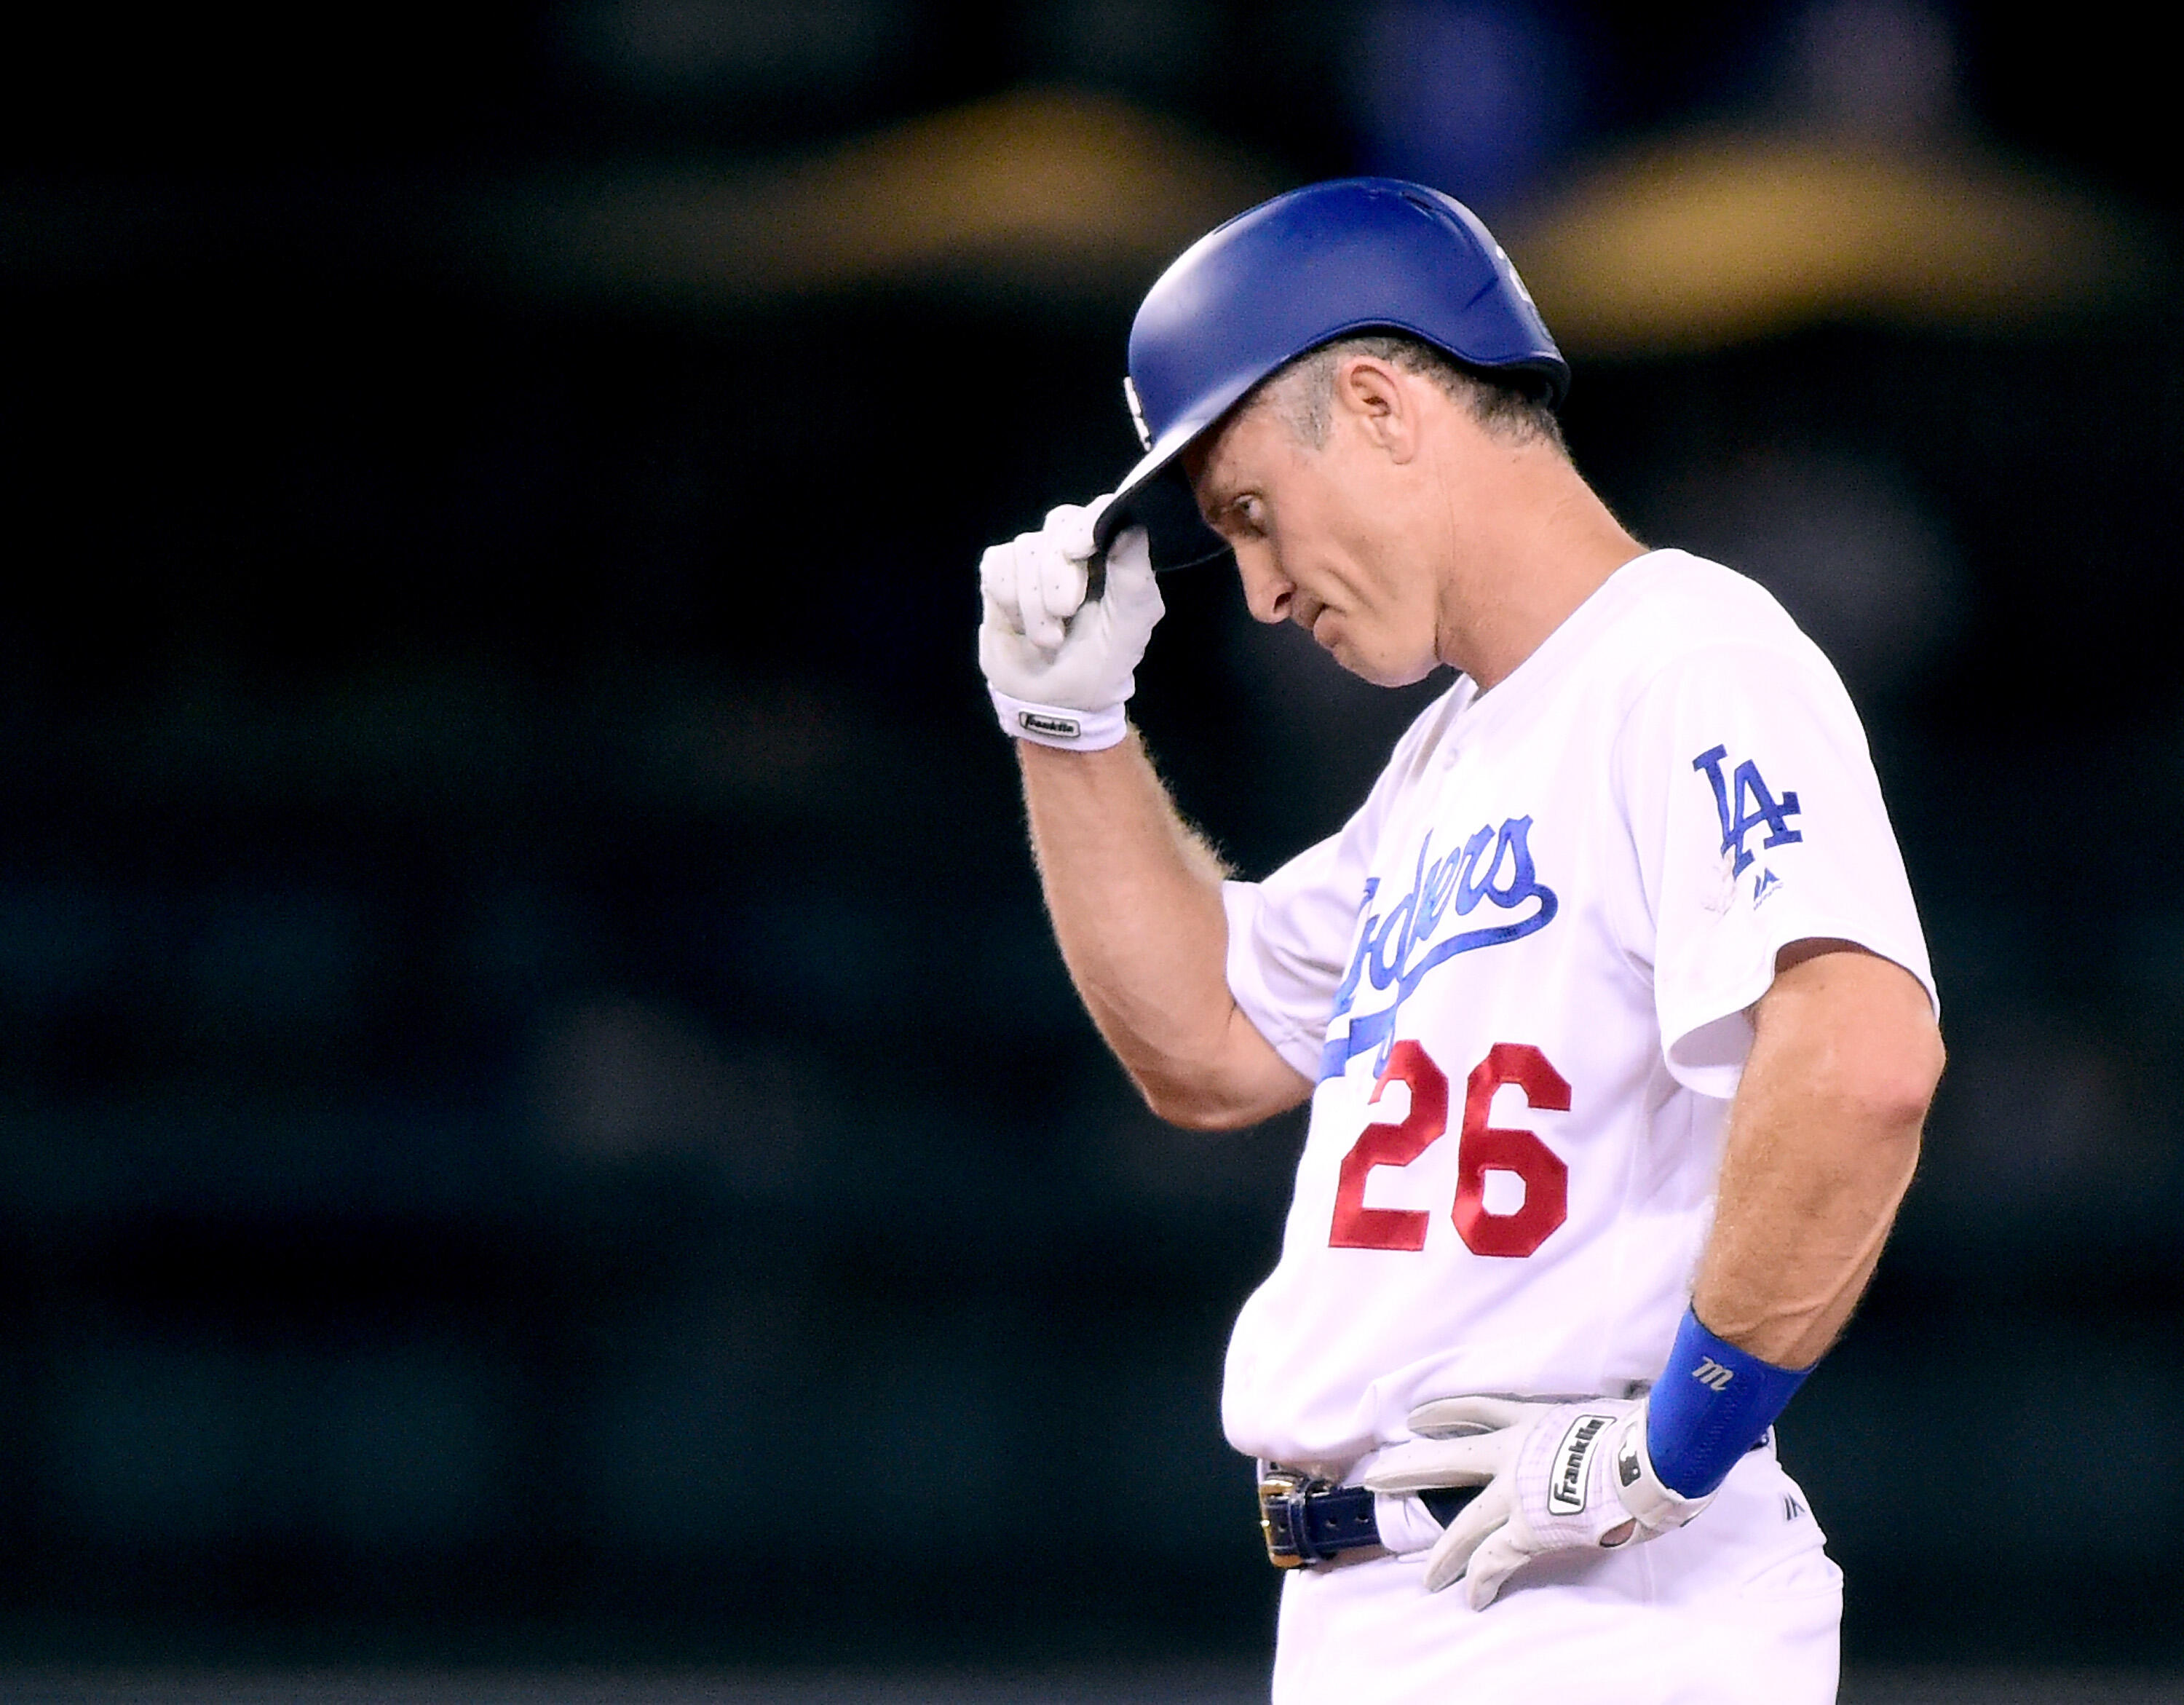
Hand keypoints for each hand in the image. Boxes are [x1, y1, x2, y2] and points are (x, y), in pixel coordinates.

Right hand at [978, 497, 1161, 749]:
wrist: (1053, 700)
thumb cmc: (1101, 662)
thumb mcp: (1128, 627)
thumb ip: (1134, 577)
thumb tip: (1132, 525)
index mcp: (1111, 552)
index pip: (1100, 510)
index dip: (1085, 524)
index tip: (1076, 551)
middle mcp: (1073, 546)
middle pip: (1058, 524)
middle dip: (1058, 575)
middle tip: (1065, 616)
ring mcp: (1034, 558)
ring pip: (1024, 549)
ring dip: (1033, 602)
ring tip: (1049, 638)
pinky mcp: (1001, 573)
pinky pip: (996, 563)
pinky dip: (1007, 597)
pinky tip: (1019, 622)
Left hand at [1363, 1395, 1712, 1607]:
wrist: (1646, 1457)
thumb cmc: (1640, 1433)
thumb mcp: (1606, 1415)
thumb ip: (1593, 1427)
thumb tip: (1614, 1426)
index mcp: (1533, 1421)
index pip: (1478, 1409)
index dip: (1445, 1412)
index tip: (1418, 1417)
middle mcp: (1514, 1453)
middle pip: (1448, 1459)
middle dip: (1410, 1469)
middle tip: (1377, 1476)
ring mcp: (1515, 1493)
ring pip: (1464, 1525)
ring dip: (1443, 1553)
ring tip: (1427, 1578)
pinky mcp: (1527, 1529)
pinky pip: (1495, 1559)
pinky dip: (1481, 1579)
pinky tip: (1471, 1598)